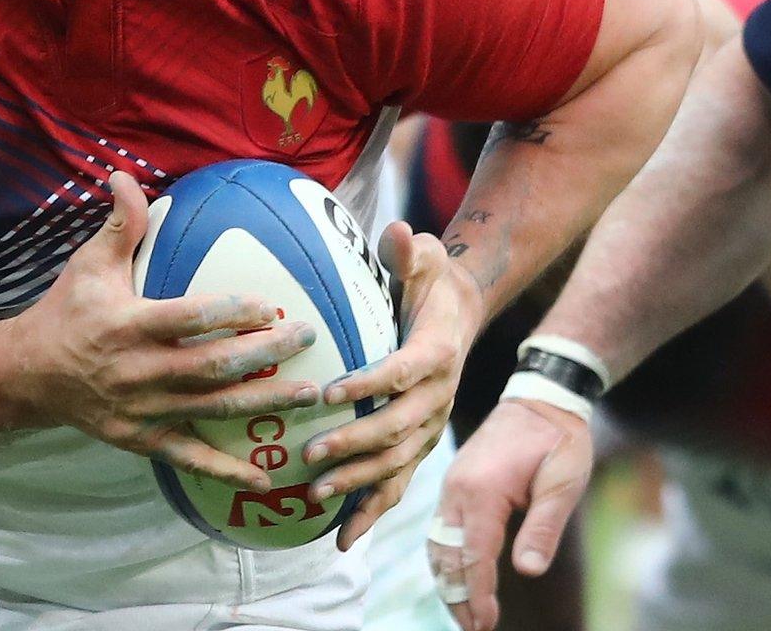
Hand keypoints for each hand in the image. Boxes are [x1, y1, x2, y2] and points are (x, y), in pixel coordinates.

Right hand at [0, 171, 319, 490]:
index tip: (270, 304)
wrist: (25, 376)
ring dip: (261, 404)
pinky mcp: (141, 439)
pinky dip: (226, 470)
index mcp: (126, 325)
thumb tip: (124, 174)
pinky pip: (189, 458)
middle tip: (307, 337)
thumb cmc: (66, 311)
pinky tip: (265, 476)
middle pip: (210, 367)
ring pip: (210, 410)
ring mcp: (140, 410)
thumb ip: (118, 224)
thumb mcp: (87, 266)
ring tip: (308, 394)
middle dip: (263, 355)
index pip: (188, 318)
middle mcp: (135, 371)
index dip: (230, 313)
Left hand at [306, 220, 481, 549]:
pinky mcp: (420, 444)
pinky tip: (342, 538)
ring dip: (359, 480)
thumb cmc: (429, 283)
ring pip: (398, 461)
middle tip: (312, 453)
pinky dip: (372, 512)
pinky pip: (398, 484)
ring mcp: (431, 424)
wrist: (458, 314)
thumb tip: (397, 231)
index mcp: (436, 351)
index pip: (403, 371)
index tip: (330, 392)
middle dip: (356, 443)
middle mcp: (438, 394)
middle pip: (399, 425)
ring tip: (318, 492)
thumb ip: (409, 250)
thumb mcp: (425, 257)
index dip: (370, 383)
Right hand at [430, 398, 594, 630]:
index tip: (484, 625)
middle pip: (447, 556)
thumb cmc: (559, 439)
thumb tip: (528, 570)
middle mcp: (457, 489)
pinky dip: (445, 559)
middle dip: (457, 596)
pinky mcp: (455, 484)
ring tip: (463, 613)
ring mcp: (451, 485)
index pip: (474, 555)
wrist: (542, 397)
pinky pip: (439, 529)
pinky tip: (456, 578)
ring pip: (437, 545)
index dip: (478, 594)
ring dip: (447, 581)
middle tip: (473, 629)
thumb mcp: (564, 481)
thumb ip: (545, 526)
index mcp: (482, 490)